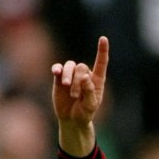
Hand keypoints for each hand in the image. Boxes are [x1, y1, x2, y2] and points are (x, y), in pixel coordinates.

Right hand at [51, 36, 108, 154]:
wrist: (71, 119)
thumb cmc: (85, 113)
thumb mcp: (90, 106)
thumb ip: (89, 91)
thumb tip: (84, 76)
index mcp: (97, 80)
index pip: (101, 63)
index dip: (102, 50)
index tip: (103, 38)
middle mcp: (85, 75)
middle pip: (81, 67)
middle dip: (77, 81)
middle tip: (75, 96)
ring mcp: (72, 75)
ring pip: (70, 66)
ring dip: (68, 76)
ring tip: (67, 88)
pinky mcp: (60, 78)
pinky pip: (58, 68)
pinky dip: (57, 68)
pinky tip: (55, 72)